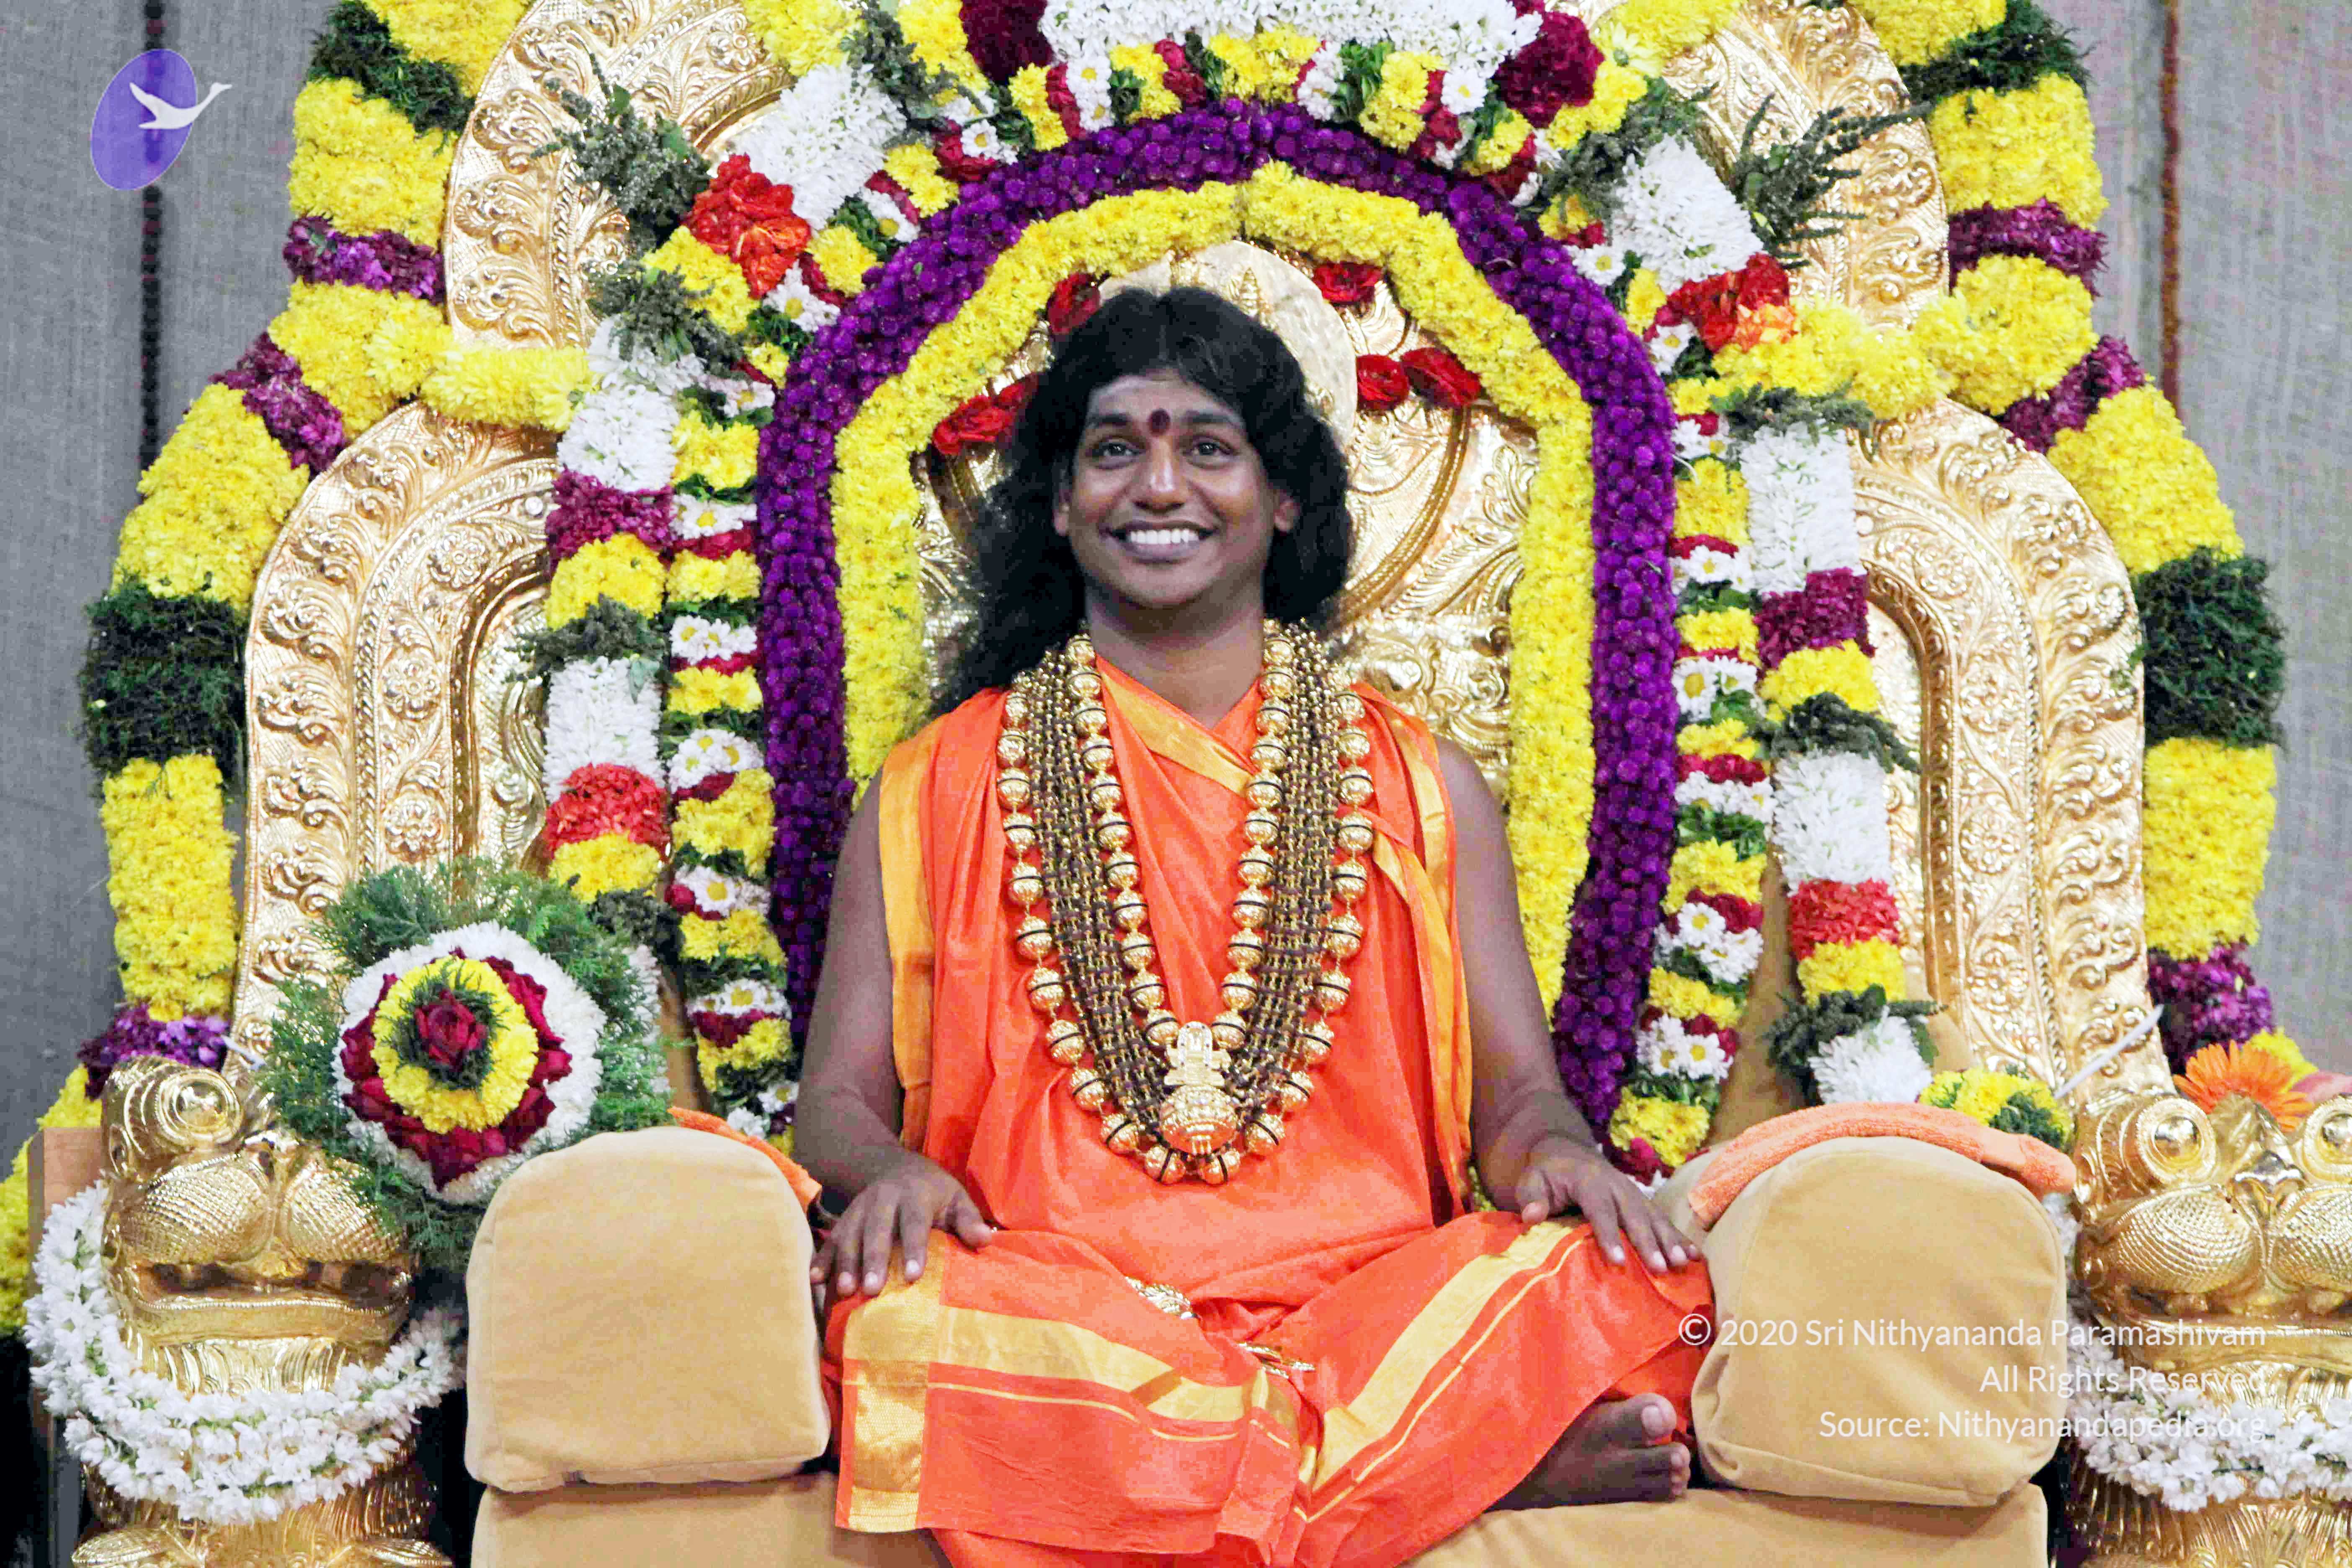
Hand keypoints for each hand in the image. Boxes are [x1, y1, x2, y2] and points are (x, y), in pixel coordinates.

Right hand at [810, 1150, 993, 1308]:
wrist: (896, 1167)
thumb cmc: (933, 1192)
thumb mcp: (955, 1197)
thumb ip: (968, 1219)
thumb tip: (985, 1241)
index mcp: (914, 1194)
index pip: (914, 1222)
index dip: (913, 1249)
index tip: (913, 1277)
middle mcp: (883, 1199)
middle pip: (876, 1230)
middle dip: (874, 1260)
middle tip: (872, 1290)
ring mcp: (859, 1208)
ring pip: (849, 1234)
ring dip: (845, 1262)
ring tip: (844, 1291)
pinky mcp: (844, 1219)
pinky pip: (831, 1239)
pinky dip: (822, 1259)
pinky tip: (815, 1280)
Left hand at [1504, 1136, 1694, 1272]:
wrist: (1565, 1150)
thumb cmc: (1546, 1173)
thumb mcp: (1531, 1180)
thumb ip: (1530, 1196)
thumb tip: (1531, 1216)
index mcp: (1589, 1179)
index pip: (1600, 1208)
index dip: (1608, 1234)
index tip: (1619, 1260)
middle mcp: (1616, 1184)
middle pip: (1634, 1213)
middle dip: (1649, 1241)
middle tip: (1662, 1267)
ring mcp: (1633, 1192)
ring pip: (1654, 1216)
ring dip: (1669, 1239)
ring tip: (1683, 1263)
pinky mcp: (1642, 1201)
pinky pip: (1662, 1218)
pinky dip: (1679, 1236)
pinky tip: (1696, 1256)